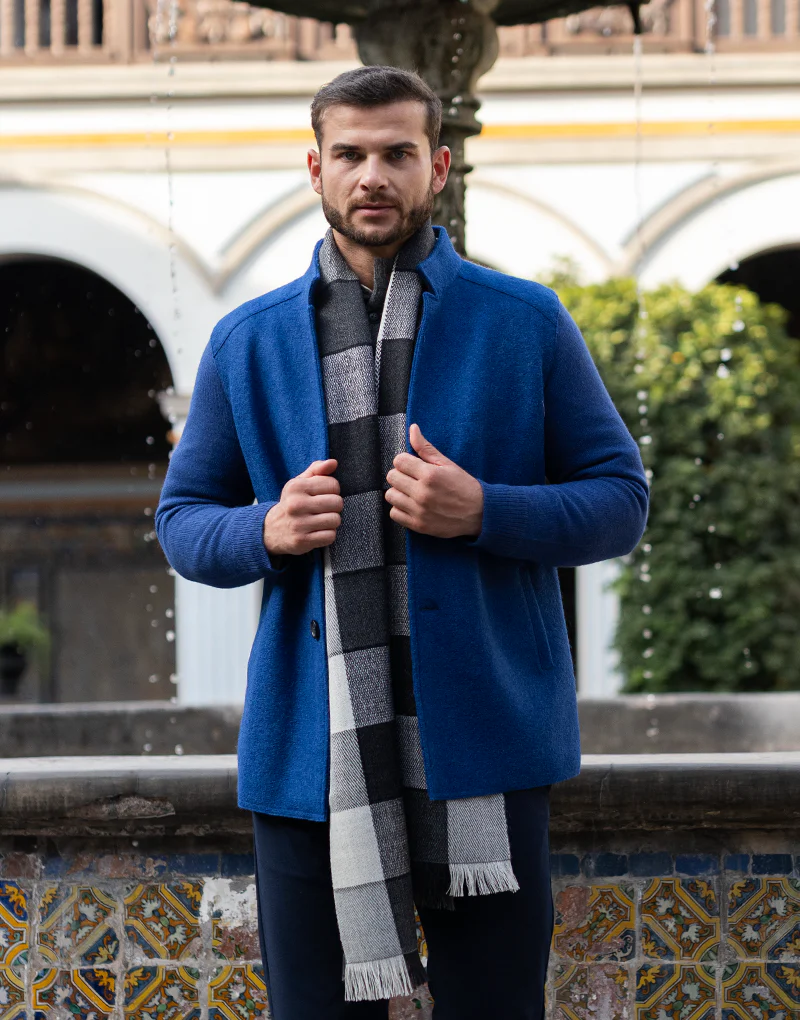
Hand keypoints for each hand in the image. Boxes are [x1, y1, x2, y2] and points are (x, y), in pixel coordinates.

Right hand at [264, 458, 342, 555]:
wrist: (271, 529)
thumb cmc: (292, 503)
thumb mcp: (299, 483)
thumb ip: (317, 470)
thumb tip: (333, 462)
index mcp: (297, 487)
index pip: (333, 485)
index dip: (333, 490)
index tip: (323, 495)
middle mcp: (296, 504)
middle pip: (337, 503)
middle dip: (334, 507)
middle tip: (324, 510)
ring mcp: (299, 524)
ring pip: (335, 520)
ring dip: (332, 522)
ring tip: (321, 521)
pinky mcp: (302, 541)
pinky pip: (330, 536)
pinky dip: (328, 535)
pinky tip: (318, 532)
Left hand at [384, 424, 483, 538]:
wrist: (479, 513)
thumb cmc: (464, 486)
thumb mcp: (447, 464)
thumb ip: (425, 447)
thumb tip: (413, 429)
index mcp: (430, 474)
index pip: (398, 461)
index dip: (405, 461)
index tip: (413, 466)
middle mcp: (422, 493)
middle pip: (392, 477)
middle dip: (401, 475)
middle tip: (412, 479)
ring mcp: (419, 510)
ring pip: (390, 495)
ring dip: (399, 492)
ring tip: (411, 492)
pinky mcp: (418, 525)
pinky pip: (394, 514)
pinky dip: (400, 509)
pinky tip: (411, 505)